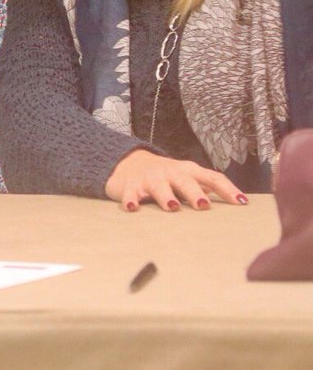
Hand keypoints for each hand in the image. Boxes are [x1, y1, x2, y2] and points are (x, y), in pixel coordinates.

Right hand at [104, 149, 246, 211]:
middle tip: (203, 205)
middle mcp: (170, 172)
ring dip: (166, 195)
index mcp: (187, 171)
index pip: (211, 178)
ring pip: (159, 186)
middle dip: (194, 192)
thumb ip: (204, 188)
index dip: (227, 189)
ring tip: (172, 207)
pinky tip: (133, 208)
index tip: (241, 202)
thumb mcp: (185, 177)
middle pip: (185, 181)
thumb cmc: (165, 175)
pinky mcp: (130, 185)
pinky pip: (131, 193)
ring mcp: (150, 178)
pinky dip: (131, 200)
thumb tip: (234, 205)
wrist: (127, 162)